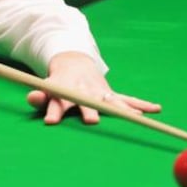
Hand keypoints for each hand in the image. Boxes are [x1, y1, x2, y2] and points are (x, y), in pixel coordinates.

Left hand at [25, 52, 161, 124]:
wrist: (74, 64)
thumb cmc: (58, 85)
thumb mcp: (46, 89)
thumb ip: (39, 97)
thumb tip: (32, 98)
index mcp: (66, 92)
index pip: (58, 102)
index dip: (54, 112)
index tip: (50, 122)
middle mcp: (85, 93)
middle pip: (88, 103)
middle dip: (90, 112)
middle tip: (91, 121)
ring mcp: (100, 93)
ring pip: (112, 101)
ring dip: (122, 109)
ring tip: (134, 118)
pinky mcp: (111, 94)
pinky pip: (127, 100)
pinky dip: (141, 104)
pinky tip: (155, 109)